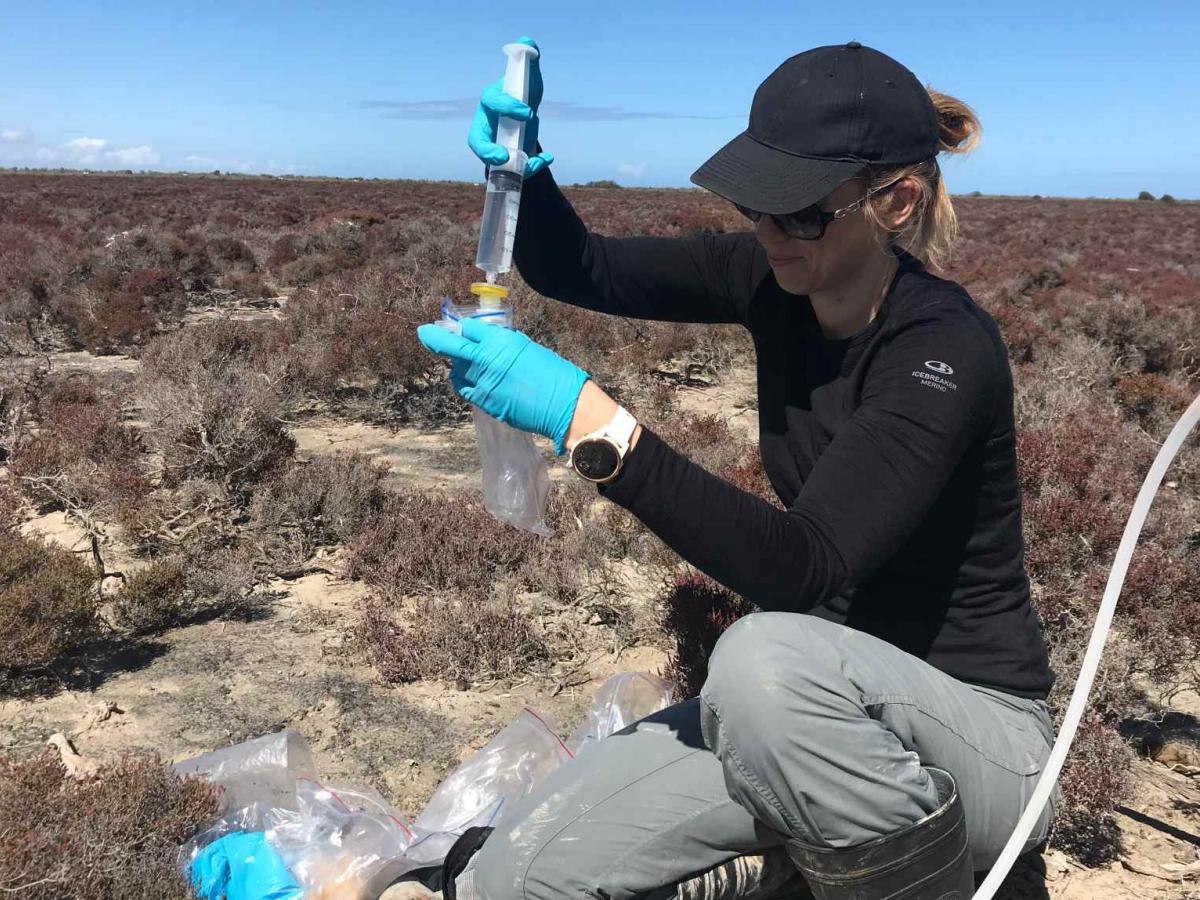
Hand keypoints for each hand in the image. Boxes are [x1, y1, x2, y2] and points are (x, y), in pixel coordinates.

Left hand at [417, 317, 587, 454]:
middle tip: (424, 333)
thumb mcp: (529, 348)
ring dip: (456, 364)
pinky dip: (463, 382)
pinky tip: (468, 380)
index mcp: (501, 342)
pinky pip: (465, 389)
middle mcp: (487, 360)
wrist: (564, 406)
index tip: (459, 328)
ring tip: (461, 363)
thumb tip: (489, 341)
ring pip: (456, 370)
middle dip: (434, 338)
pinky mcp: (484, 402)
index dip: (465, 328)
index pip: (470, 329)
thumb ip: (505, 343)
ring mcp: (483, 384)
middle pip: (452, 346)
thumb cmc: (555, 374)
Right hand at [467, 35, 554, 178]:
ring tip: (531, 164)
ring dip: (512, 166)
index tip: (529, 112)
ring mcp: (494, 144)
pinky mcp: (506, 159)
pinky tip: (547, 158)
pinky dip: (531, 166)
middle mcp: (487, 125)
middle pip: (479, 142)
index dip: (508, 107)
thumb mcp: (527, 76)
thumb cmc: (522, 93)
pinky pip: (514, 167)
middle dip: (489, 151)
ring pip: (495, 161)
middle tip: (504, 156)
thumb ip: (528, 58)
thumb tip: (525, 43)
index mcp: (491, 100)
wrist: (524, 113)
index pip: (493, 102)